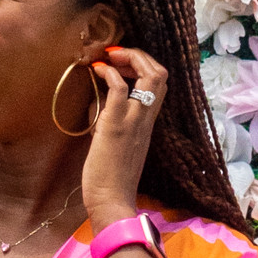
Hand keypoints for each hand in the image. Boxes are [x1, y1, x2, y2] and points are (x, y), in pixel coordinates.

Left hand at [80, 45, 166, 227]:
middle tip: (116, 56)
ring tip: (109, 57)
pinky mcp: (115, 125)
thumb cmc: (110, 177)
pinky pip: (120, 89)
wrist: (111, 201)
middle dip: (139, 56)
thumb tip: (97, 99)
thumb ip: (110, 118)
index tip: (122, 63)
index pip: (159, 83)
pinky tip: (97, 71)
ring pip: (150, 76)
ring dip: (129, 58)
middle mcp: (146, 118)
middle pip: (160, 74)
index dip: (144, 65)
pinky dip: (109, 73)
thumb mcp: (113, 140)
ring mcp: (133, 120)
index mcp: (147, 122)